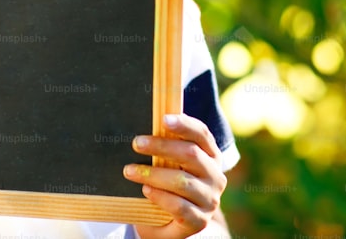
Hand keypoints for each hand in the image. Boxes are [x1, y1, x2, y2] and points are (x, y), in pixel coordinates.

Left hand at [124, 114, 227, 237]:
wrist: (171, 225)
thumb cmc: (168, 187)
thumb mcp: (169, 165)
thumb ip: (165, 147)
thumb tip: (144, 129)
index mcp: (211, 156)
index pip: (202, 134)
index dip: (184, 125)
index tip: (163, 119)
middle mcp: (215, 176)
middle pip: (191, 154)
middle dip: (161, 146)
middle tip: (136, 143)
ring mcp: (210, 199)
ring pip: (182, 181)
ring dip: (153, 174)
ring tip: (129, 171)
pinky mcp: (200, 220)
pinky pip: (179, 206)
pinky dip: (160, 196)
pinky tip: (145, 190)